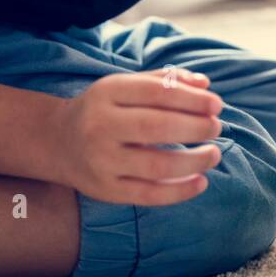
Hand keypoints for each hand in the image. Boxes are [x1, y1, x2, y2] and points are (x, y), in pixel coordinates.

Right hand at [53, 68, 223, 205]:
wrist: (58, 142)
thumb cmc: (106, 109)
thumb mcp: (126, 86)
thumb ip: (165, 81)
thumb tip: (205, 84)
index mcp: (107, 93)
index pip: (156, 93)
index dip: (192, 99)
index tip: (217, 105)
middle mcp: (100, 126)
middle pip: (156, 128)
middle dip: (195, 128)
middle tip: (217, 128)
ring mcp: (102, 161)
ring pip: (156, 166)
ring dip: (194, 162)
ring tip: (214, 154)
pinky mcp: (106, 190)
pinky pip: (148, 195)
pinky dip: (180, 191)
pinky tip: (201, 181)